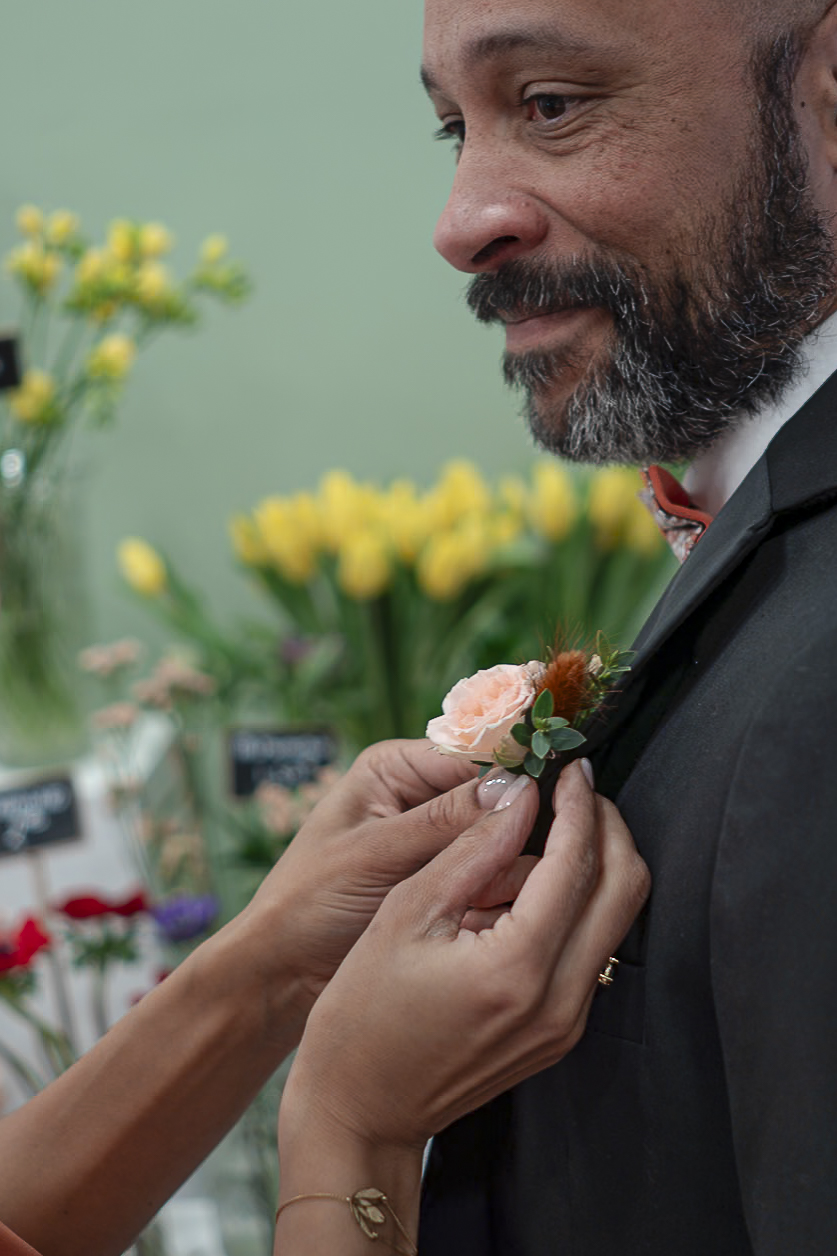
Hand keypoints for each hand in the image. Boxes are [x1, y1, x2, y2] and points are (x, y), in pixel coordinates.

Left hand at [239, 739, 535, 1014]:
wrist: (282, 974)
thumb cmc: (308, 903)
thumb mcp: (374, 855)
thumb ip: (443, 822)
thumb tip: (517, 788)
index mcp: (395, 767)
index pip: (473, 754)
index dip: (518, 773)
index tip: (564, 791)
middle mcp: (419, 794)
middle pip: (493, 794)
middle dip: (521, 819)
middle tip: (567, 842)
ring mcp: (434, 840)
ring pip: (497, 836)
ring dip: (517, 856)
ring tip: (553, 876)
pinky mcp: (442, 881)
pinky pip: (488, 873)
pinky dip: (506, 887)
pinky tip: (530, 903)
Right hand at [280, 761, 649, 1152]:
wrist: (360, 1110)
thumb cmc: (362, 1013)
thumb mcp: (405, 913)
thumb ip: (470, 849)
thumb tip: (519, 795)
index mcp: (518, 966)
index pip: (577, 862)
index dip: (577, 803)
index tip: (566, 766)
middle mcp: (559, 1000)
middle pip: (625, 888)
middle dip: (607, 826)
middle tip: (572, 790)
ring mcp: (566, 1024)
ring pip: (614, 919)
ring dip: (593, 865)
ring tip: (538, 836)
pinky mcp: (560, 1034)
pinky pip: (589, 951)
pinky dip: (574, 906)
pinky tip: (524, 889)